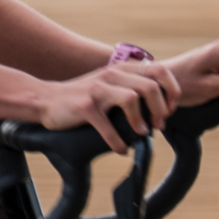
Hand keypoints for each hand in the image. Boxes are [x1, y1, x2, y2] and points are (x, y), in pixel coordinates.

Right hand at [36, 60, 181, 152]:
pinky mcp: (85, 107)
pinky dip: (118, 142)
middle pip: (151, 85)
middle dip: (160, 109)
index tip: (169, 110)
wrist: (47, 100)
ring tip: (140, 134)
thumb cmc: (84, 97)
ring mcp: (98, 89)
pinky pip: (108, 126)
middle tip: (158, 125)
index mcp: (123, 69)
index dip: (171, 91)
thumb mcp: (110, 84)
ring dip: (141, 121)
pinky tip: (120, 149)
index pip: (161, 70)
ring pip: (133, 98)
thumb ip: (133, 86)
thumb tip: (161, 106)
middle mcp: (112, 75)